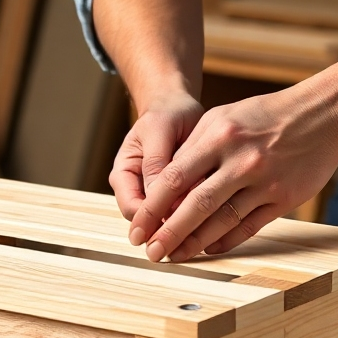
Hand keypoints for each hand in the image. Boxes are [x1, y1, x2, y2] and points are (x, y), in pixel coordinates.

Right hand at [110, 90, 202, 222]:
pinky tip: (213, 210)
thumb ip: (156, 163)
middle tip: (195, 229)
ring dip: (184, 221)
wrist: (178, 107)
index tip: (177, 220)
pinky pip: (183, 210)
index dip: (151, 220)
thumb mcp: (159, 130)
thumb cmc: (166, 113)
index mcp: (123, 175)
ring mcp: (155, 193)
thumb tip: (159, 200)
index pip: (132, 209)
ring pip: (167, 219)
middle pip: (149, 221)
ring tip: (208, 219)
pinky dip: (196, 212)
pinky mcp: (176, 194)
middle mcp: (136, 189)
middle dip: (169, 227)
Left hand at [128, 87, 337, 262]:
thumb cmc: (267, 115)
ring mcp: (264, 182)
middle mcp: (241, 160)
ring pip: (221, 222)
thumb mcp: (223, 117)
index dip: (152, 209)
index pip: (174, 179)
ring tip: (175, 255)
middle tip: (151, 253)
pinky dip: (225, 241)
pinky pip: (248, 228)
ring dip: (194, 243)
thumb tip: (162, 187)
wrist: (325, 114)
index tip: (137, 229)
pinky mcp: (284, 199)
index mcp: (219, 136)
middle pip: (195, 206)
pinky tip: (208, 249)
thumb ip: (193, 149)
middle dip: (168, 234)